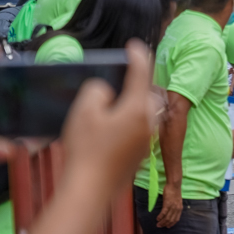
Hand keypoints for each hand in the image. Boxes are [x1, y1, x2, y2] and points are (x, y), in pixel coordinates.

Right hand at [61, 40, 160, 206]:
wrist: (90, 188)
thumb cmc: (87, 149)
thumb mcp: (84, 109)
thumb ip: (98, 89)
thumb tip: (106, 89)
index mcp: (138, 107)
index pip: (142, 72)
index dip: (137, 55)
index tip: (134, 45)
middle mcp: (148, 122)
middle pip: (148, 93)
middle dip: (138, 82)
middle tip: (123, 75)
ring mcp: (146, 139)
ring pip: (145, 111)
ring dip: (133, 103)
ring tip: (114, 101)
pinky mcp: (139, 153)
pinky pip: (139, 128)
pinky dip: (129, 121)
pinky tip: (111, 126)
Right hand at [156, 184, 181, 228]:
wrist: (174, 185)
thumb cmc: (175, 192)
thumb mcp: (177, 201)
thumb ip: (175, 207)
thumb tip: (171, 212)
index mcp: (180, 208)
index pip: (176, 219)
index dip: (172, 224)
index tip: (167, 227)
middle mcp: (177, 209)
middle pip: (171, 220)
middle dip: (165, 224)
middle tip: (160, 226)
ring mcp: (172, 207)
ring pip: (167, 217)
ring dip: (162, 222)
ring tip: (158, 224)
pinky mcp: (167, 204)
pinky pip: (163, 213)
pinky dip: (160, 217)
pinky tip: (157, 218)